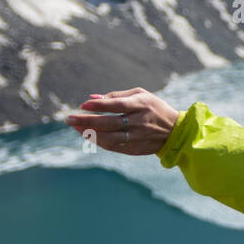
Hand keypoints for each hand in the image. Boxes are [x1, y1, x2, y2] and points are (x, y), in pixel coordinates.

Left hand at [65, 88, 180, 155]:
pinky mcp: (135, 148)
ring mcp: (137, 137)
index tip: (82, 105)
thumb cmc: (154, 108)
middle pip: (109, 123)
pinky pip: (112, 146)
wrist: (175, 131)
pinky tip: (88, 135)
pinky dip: (98, 141)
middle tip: (69, 118)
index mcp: (142, 105)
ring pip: (108, 137)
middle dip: (87, 121)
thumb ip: (116, 95)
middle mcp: (139, 122)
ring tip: (75, 127)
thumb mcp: (141, 95)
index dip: (99, 106)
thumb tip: (91, 98)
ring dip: (89, 133)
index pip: (117, 105)